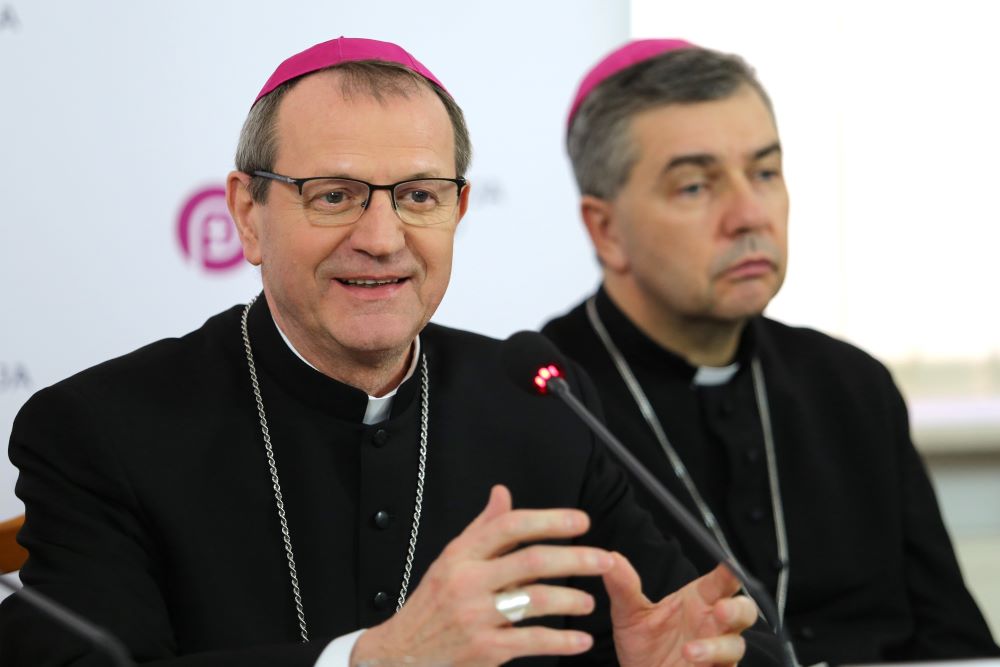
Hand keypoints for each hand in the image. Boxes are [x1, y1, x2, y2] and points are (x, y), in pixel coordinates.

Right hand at [351, 485, 615, 665]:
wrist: (401, 653)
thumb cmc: (431, 604)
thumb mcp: (450, 560)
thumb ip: (481, 528)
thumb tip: (503, 493)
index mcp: (461, 555)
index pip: (510, 527)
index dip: (549, 520)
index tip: (580, 522)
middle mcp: (468, 581)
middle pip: (531, 561)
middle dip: (575, 558)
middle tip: (604, 559)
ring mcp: (475, 616)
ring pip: (535, 601)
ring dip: (571, 600)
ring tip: (589, 602)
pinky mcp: (484, 649)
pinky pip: (532, 642)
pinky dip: (562, 641)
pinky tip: (580, 640)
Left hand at [604, 557, 757, 666]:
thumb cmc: (643, 644)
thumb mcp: (629, 614)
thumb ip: (624, 587)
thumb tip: (613, 559)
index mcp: (699, 601)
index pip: (722, 582)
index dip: (729, 573)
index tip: (729, 566)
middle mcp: (713, 625)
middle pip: (743, 611)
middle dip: (737, 610)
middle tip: (720, 611)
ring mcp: (717, 653)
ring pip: (735, 646)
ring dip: (717, 648)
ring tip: (689, 652)